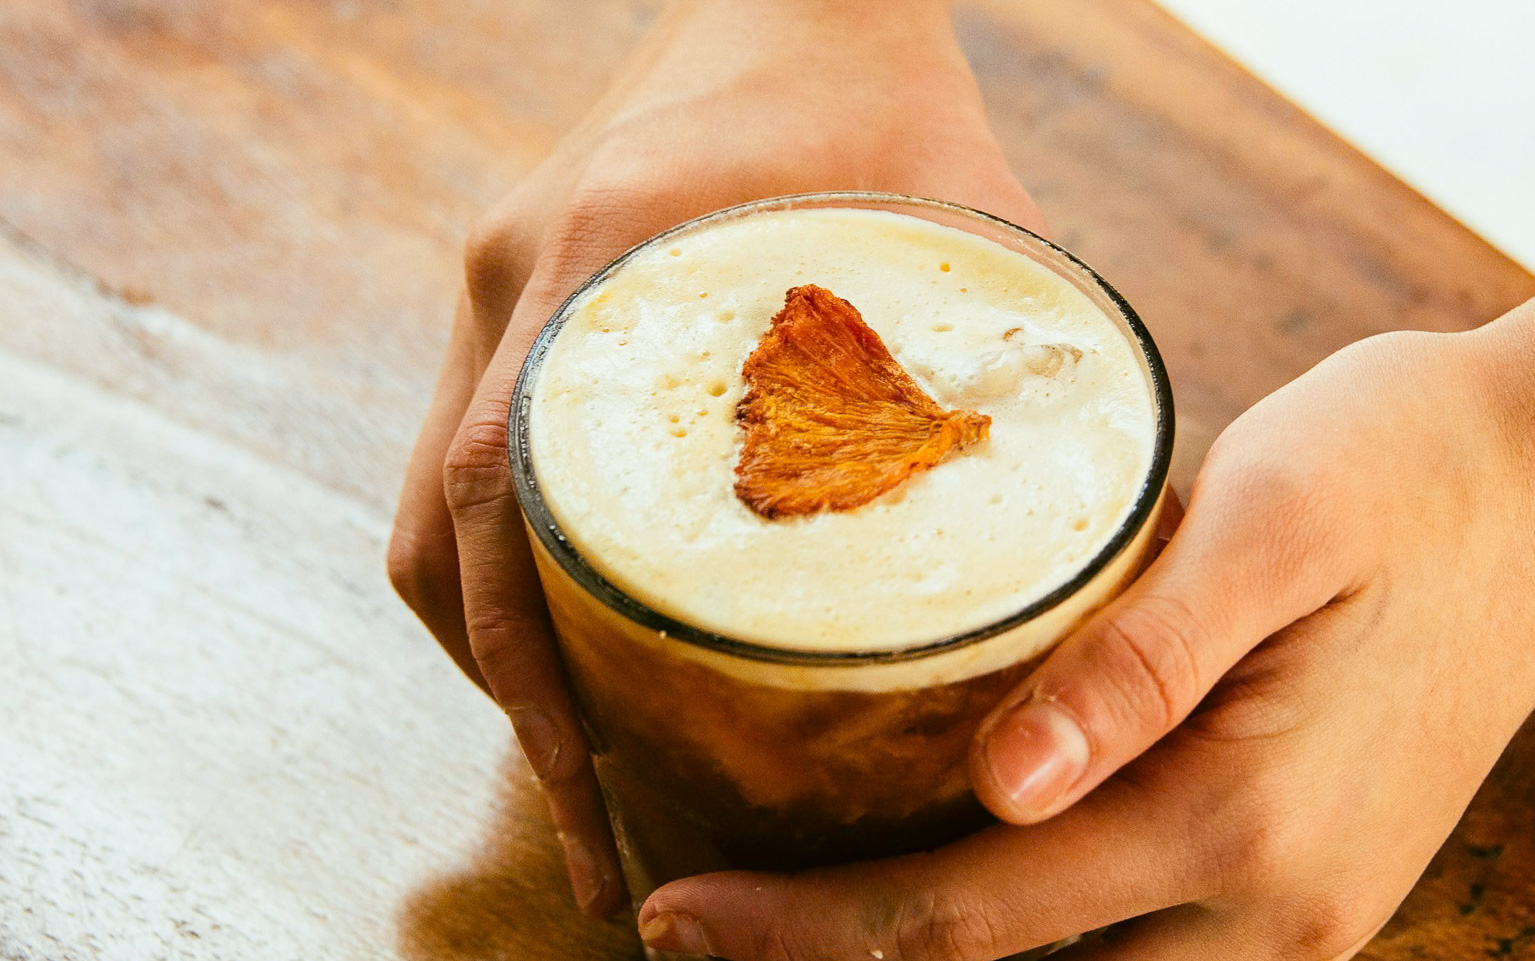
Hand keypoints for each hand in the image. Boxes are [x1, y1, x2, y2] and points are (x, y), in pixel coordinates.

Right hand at [385, 0, 1043, 915]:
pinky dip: (512, 575)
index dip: (532, 668)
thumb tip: (1088, 532)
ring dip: (498, 650)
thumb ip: (1004, 361)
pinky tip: (588, 641)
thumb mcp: (961, 217)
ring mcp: (502, 292)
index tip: (599, 790)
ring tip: (589, 766)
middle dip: (511, 700)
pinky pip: (468, 466)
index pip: (509, 491)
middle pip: (441, 533)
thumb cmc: (883, 91)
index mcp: (608, 259)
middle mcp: (521, 284)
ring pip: (434, 514)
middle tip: (606, 829)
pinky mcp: (517, 304)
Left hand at [635, 289, 1534, 959]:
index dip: (813, 930)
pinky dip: (1028, 935)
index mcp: (1243, 820)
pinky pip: (1138, 948)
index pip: (976, 917)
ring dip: (939, 957)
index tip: (680, 915)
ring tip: (805, 906)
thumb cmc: (1403, 470)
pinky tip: (958, 871)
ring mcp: (1300, 911)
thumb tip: (1001, 784)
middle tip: (705, 920)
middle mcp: (1273, 906)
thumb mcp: (1273, 521)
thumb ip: (1141, 660)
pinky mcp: (1308, 882)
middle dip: (849, 960)